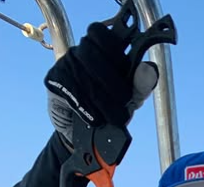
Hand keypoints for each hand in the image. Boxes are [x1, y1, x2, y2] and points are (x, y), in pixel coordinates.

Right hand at [45, 22, 157, 146]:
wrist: (86, 135)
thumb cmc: (110, 109)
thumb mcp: (131, 99)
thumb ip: (142, 84)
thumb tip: (148, 69)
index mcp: (101, 48)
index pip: (101, 34)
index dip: (114, 51)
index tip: (126, 72)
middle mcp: (81, 52)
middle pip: (93, 56)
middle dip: (112, 83)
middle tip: (124, 104)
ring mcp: (66, 64)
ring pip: (83, 75)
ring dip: (102, 101)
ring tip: (112, 117)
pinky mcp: (54, 81)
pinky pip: (72, 91)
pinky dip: (87, 109)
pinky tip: (95, 119)